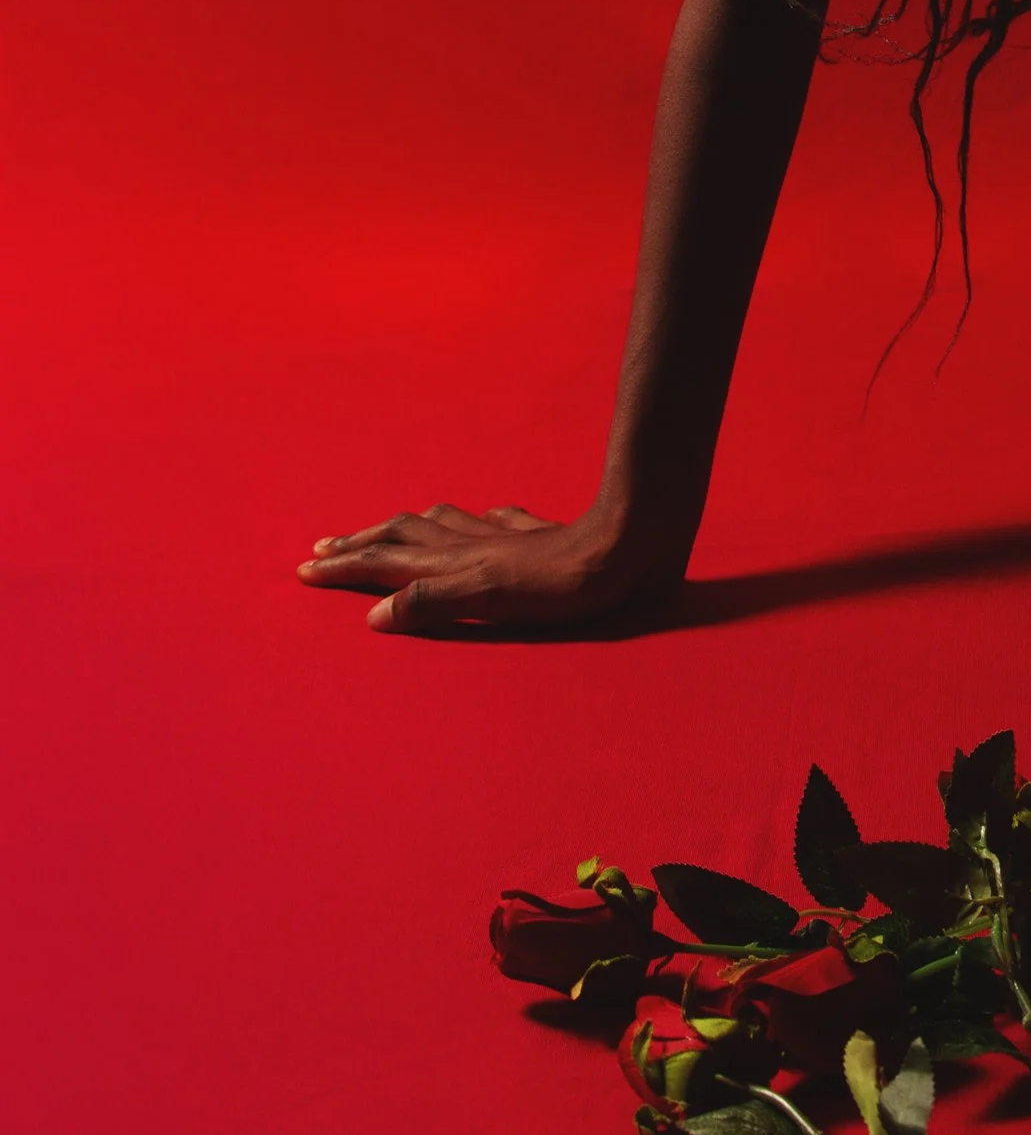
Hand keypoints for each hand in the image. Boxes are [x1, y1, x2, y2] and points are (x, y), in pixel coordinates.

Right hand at [296, 500, 683, 634]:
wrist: (622, 548)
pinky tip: (480, 520)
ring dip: (405, 527)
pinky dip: (470, 523)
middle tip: (325, 547)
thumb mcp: (487, 599)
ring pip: (440, 524)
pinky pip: (491, 523)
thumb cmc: (558, 586)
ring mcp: (503, 534)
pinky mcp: (536, 534)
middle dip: (361, 542)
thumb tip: (374, 614)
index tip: (304, 569)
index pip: (384, 559)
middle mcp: (471, 542)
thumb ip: (432, 602)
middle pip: (403, 533)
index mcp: (453, 560)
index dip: (345, 566)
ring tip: (386, 528)